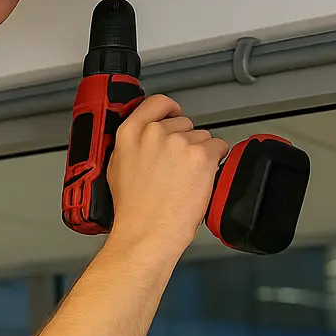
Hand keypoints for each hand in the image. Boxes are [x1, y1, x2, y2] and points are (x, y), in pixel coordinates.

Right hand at [105, 95, 229, 252]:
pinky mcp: (201, 155)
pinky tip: (200, 178)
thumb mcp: (117, 169)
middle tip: (177, 167)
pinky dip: (215, 162)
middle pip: (184, 123)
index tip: (174, 114)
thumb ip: (132, 146)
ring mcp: (179, 142)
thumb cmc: (133, 211)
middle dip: (185, 141)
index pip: (157, 103)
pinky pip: (219, 147)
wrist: (146, 233)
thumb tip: (144, 140)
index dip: (170, 109)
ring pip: (202, 137)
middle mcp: (154, 133)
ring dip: (199, 154)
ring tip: (185, 179)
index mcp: (130, 133)